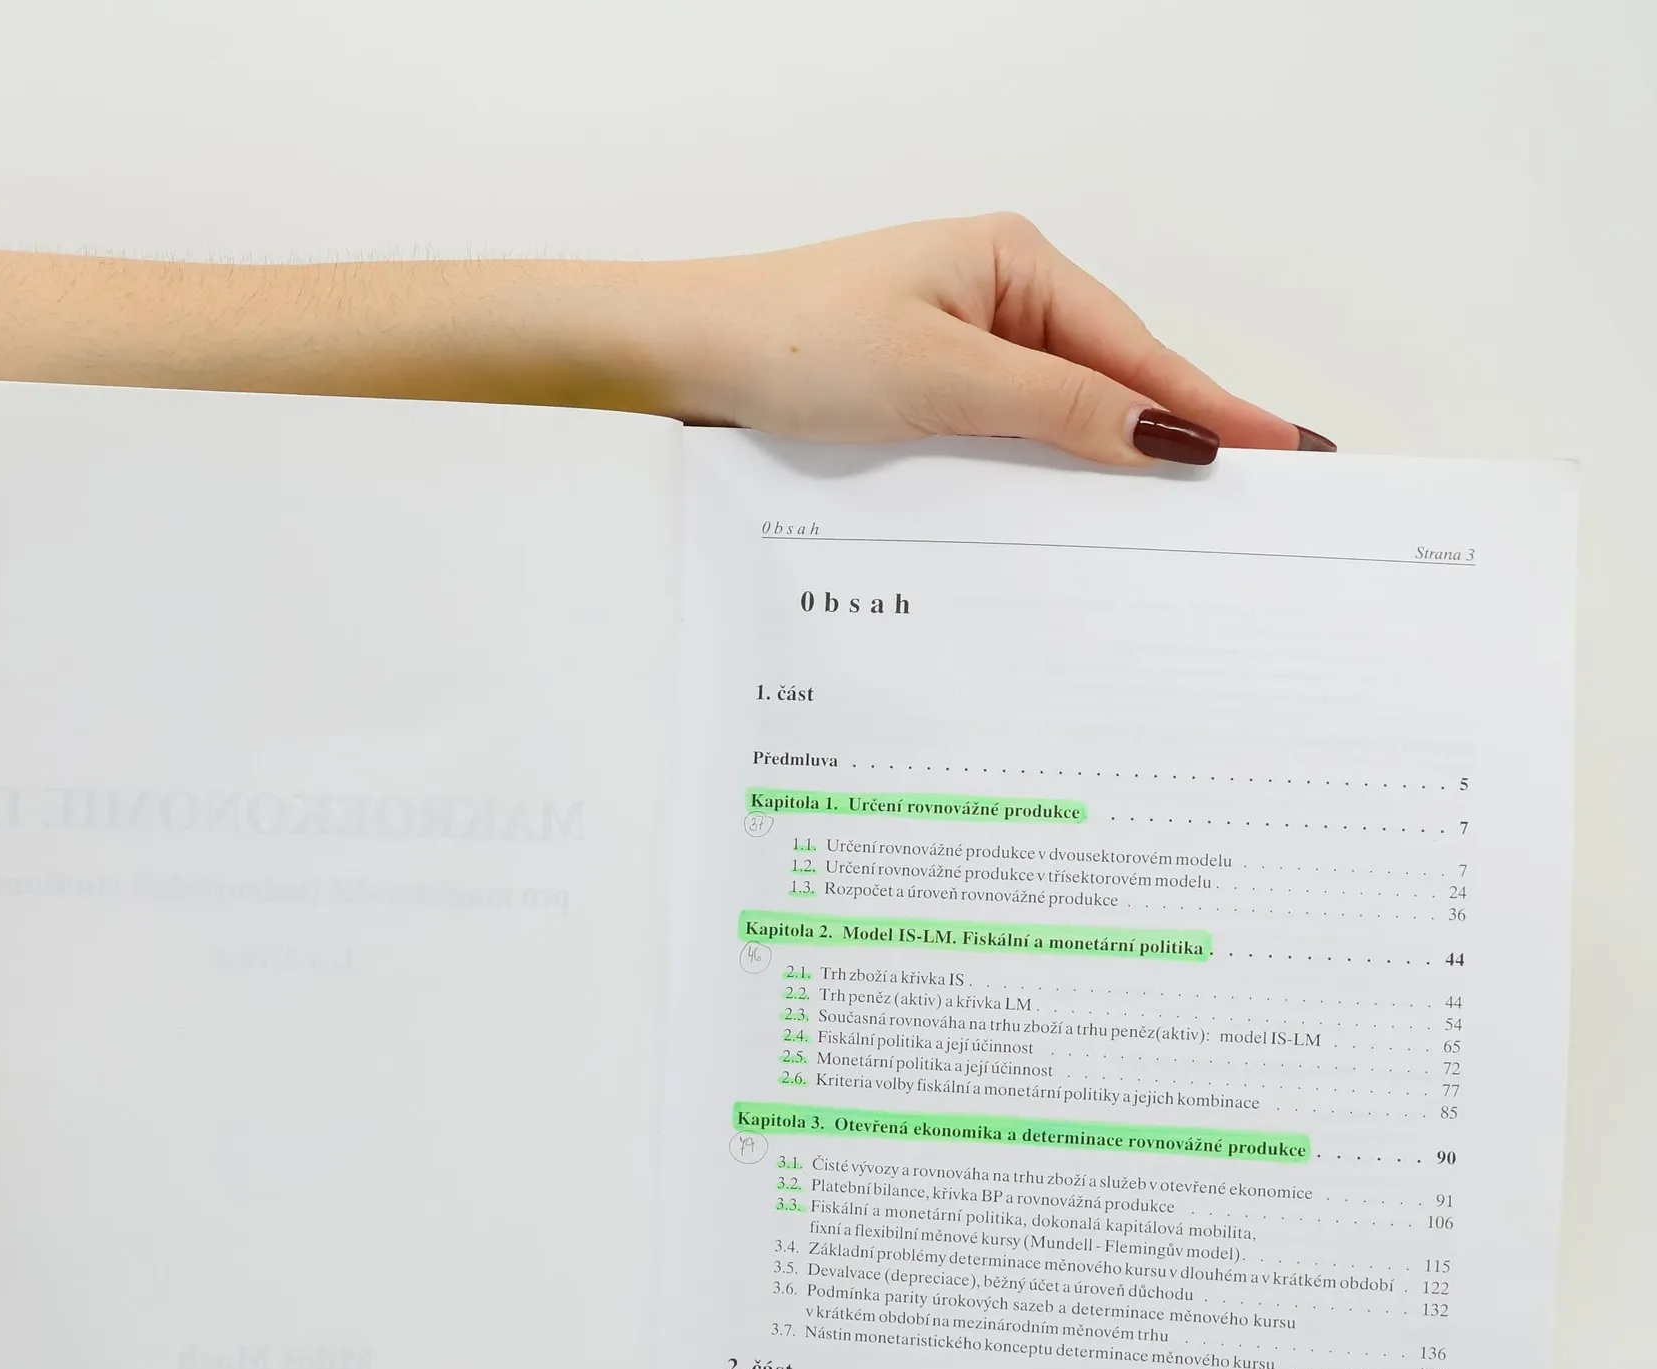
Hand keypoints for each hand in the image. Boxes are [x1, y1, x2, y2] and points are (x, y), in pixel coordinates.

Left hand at [656, 214, 1330, 464]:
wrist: (689, 355)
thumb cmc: (796, 343)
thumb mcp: (943, 380)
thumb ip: (1058, 411)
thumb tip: (1163, 436)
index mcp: (1012, 262)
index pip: (1131, 350)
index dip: (1206, 406)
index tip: (1278, 446)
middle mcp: (995, 293)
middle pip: (1107, 377)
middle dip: (1173, 434)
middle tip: (1258, 489)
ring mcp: (962, 342)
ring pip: (1060, 411)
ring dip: (1108, 458)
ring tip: (1189, 507)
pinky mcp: (928, 386)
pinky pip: (1011, 430)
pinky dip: (1046, 467)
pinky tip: (1081, 503)